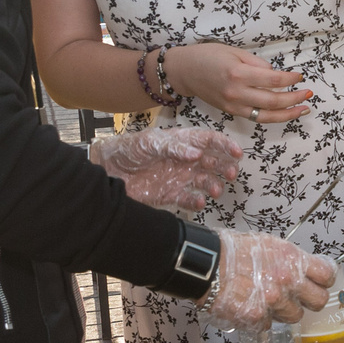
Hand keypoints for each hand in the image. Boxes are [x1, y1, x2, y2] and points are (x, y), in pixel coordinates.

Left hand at [90, 124, 243, 211]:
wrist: (107, 171)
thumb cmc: (128, 150)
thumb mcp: (150, 142)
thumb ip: (174, 147)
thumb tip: (197, 154)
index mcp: (181, 142)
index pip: (209, 141)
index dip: (224, 145)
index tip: (236, 153)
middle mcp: (184, 160)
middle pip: (213, 162)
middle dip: (224, 167)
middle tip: (230, 173)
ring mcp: (179, 178)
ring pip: (205, 181)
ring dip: (214, 185)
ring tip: (214, 190)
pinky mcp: (171, 195)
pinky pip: (189, 199)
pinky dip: (197, 201)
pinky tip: (199, 201)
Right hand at [166, 42, 313, 124]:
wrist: (184, 71)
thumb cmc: (209, 56)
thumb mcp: (235, 52)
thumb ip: (258, 64)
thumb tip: (276, 75)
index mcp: (239, 74)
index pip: (274, 80)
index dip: (291, 79)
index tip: (300, 76)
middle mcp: (237, 93)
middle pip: (273, 101)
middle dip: (295, 99)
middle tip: (309, 93)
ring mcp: (233, 105)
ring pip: (266, 116)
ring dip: (288, 114)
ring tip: (304, 109)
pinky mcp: (231, 112)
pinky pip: (256, 117)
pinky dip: (272, 116)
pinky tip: (285, 112)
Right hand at [201, 232, 335, 327]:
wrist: (205, 264)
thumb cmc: (233, 250)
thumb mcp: (268, 244)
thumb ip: (290, 259)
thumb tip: (303, 269)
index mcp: (293, 260)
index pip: (327, 275)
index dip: (324, 279)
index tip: (320, 280)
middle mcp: (287, 283)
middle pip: (318, 301)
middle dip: (311, 299)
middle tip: (301, 295)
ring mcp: (272, 303)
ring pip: (294, 315)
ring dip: (285, 310)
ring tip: (269, 300)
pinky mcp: (256, 318)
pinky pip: (268, 323)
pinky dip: (261, 318)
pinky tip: (251, 306)